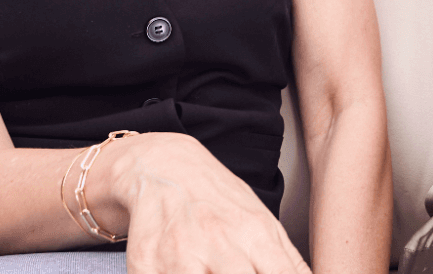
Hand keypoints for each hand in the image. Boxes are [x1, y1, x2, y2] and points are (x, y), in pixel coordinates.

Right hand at [99, 131, 308, 273]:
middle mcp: (218, 244)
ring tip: (216, 273)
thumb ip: (288, 259)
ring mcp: (180, 258)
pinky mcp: (145, 267)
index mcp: (254, 234)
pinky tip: (189, 273)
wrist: (165, 169)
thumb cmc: (220, 202)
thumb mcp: (261, 221)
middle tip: (240, 273)